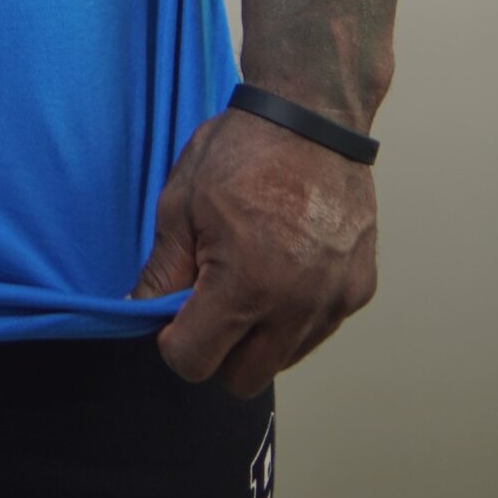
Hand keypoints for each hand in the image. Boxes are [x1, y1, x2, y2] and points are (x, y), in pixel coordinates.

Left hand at [128, 106, 377, 396]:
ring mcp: (334, 303)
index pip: (194, 363)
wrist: (313, 116)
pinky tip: (286, 264)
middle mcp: (295, 308)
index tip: (173, 313)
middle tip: (208, 300)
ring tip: (250, 274)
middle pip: (242, 381)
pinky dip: (296, 314)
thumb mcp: (181, 203)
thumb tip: (139, 313)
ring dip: (259, 336)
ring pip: (283, 359)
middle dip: (217, 350)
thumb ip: (162, 271)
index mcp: (244, 286)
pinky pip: (317, 330)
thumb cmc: (243, 151)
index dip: (173, 343)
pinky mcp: (359, 292)